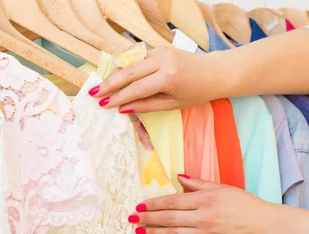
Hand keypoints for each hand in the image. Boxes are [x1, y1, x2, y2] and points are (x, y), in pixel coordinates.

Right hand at [89, 47, 225, 112]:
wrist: (215, 71)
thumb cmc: (197, 92)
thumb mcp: (173, 104)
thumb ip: (147, 105)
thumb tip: (124, 108)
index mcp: (168, 77)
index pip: (136, 88)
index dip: (118, 98)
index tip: (103, 105)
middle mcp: (163, 60)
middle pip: (129, 72)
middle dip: (109, 84)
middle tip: (92, 93)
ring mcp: (160, 51)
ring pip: (130, 63)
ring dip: (114, 75)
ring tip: (99, 87)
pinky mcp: (159, 48)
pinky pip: (137, 59)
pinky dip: (125, 68)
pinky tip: (114, 78)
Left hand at [128, 175, 273, 233]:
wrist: (264, 226)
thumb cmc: (245, 204)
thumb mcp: (222, 188)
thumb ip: (198, 184)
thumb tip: (179, 178)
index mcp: (205, 200)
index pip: (172, 202)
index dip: (153, 204)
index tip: (140, 205)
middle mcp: (203, 218)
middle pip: (168, 219)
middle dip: (147, 218)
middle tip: (132, 218)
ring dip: (153, 232)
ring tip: (140, 230)